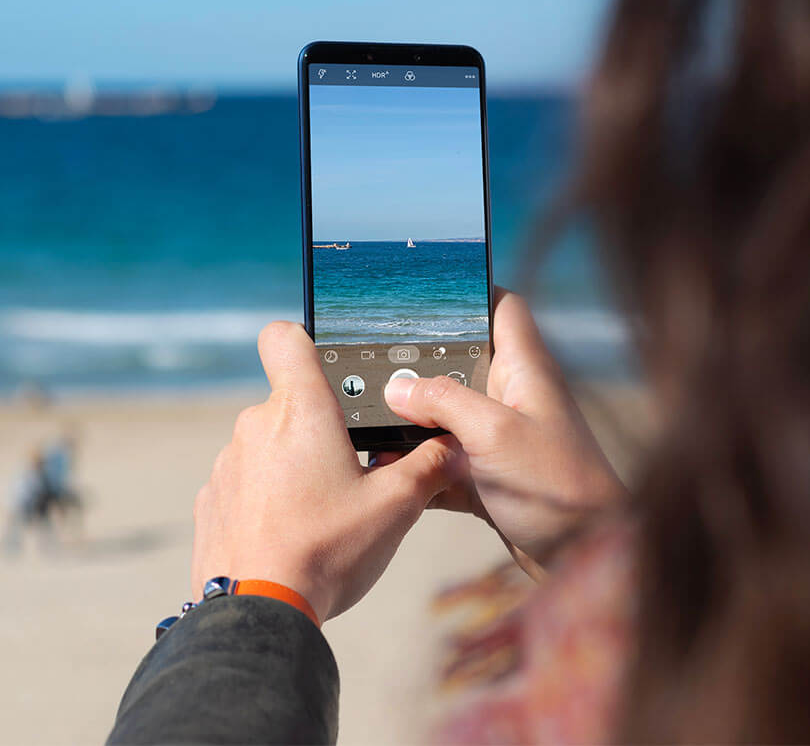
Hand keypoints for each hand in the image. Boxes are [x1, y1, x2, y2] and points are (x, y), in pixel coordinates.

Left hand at [192, 321, 457, 623]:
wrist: (258, 613)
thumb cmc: (327, 551)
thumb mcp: (396, 506)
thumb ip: (430, 466)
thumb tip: (455, 446)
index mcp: (302, 411)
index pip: (285, 338)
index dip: (305, 340)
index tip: (326, 365)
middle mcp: (256, 426)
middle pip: (292, 401)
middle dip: (322, 427)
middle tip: (352, 470)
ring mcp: (229, 462)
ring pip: (270, 443)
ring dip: (294, 463)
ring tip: (322, 510)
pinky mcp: (212, 498)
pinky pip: (246, 479)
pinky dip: (267, 496)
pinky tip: (290, 532)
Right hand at [383, 290, 625, 568]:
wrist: (587, 558)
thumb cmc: (558, 486)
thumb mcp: (494, 432)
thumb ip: (443, 401)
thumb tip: (397, 388)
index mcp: (525, 369)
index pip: (503, 308)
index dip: (471, 293)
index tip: (427, 293)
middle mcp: (513, 396)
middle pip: (462, 362)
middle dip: (421, 364)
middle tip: (376, 362)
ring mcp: (501, 437)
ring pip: (448, 414)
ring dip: (414, 420)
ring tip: (370, 417)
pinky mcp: (490, 476)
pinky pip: (446, 460)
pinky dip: (421, 464)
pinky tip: (390, 468)